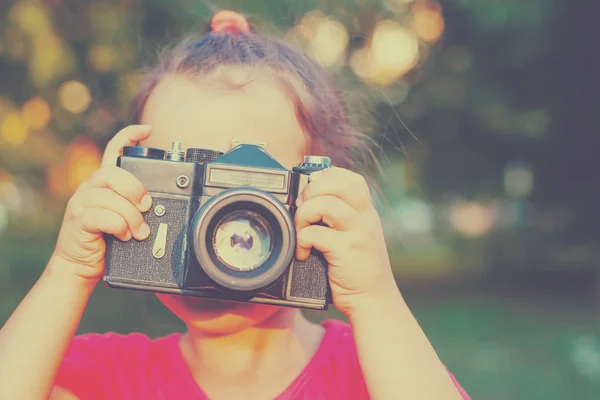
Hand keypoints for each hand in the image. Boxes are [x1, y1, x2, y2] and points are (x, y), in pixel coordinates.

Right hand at [51, 125, 152, 281]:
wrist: (80, 266)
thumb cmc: (106, 241)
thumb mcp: (124, 217)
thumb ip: (135, 205)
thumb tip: (157, 203)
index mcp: (104, 184)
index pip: (112, 150)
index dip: (128, 136)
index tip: (146, 130)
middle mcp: (90, 188)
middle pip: (112, 173)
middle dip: (135, 189)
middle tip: (146, 207)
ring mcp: (81, 203)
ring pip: (110, 197)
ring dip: (131, 216)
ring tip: (138, 231)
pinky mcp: (78, 220)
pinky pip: (102, 217)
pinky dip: (119, 227)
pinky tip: (123, 236)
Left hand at [294, 167, 397, 315]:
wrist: (374, 300)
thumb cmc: (358, 269)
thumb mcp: (357, 237)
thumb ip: (340, 218)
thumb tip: (308, 199)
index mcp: (366, 212)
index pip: (350, 179)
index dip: (326, 177)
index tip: (312, 191)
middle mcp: (365, 218)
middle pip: (338, 183)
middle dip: (312, 191)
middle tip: (303, 208)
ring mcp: (357, 233)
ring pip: (324, 204)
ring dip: (303, 214)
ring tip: (301, 230)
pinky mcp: (346, 250)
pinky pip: (315, 233)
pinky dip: (301, 241)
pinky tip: (302, 252)